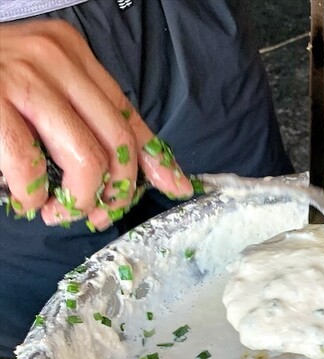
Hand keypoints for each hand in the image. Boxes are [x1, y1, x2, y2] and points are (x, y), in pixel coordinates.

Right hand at [0, 19, 193, 229]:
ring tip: (60, 212)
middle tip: (98, 213)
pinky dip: (34, 192)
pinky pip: (28, 163)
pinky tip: (28, 199)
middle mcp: (54, 60)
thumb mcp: (45, 85)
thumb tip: (144, 169)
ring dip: (79, 199)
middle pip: (117, 142)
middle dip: (117, 191)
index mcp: (74, 55)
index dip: (156, 160)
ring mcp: (21, 78)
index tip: (178, 188)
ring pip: (85, 158)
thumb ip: (88, 118)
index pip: (128, 116)